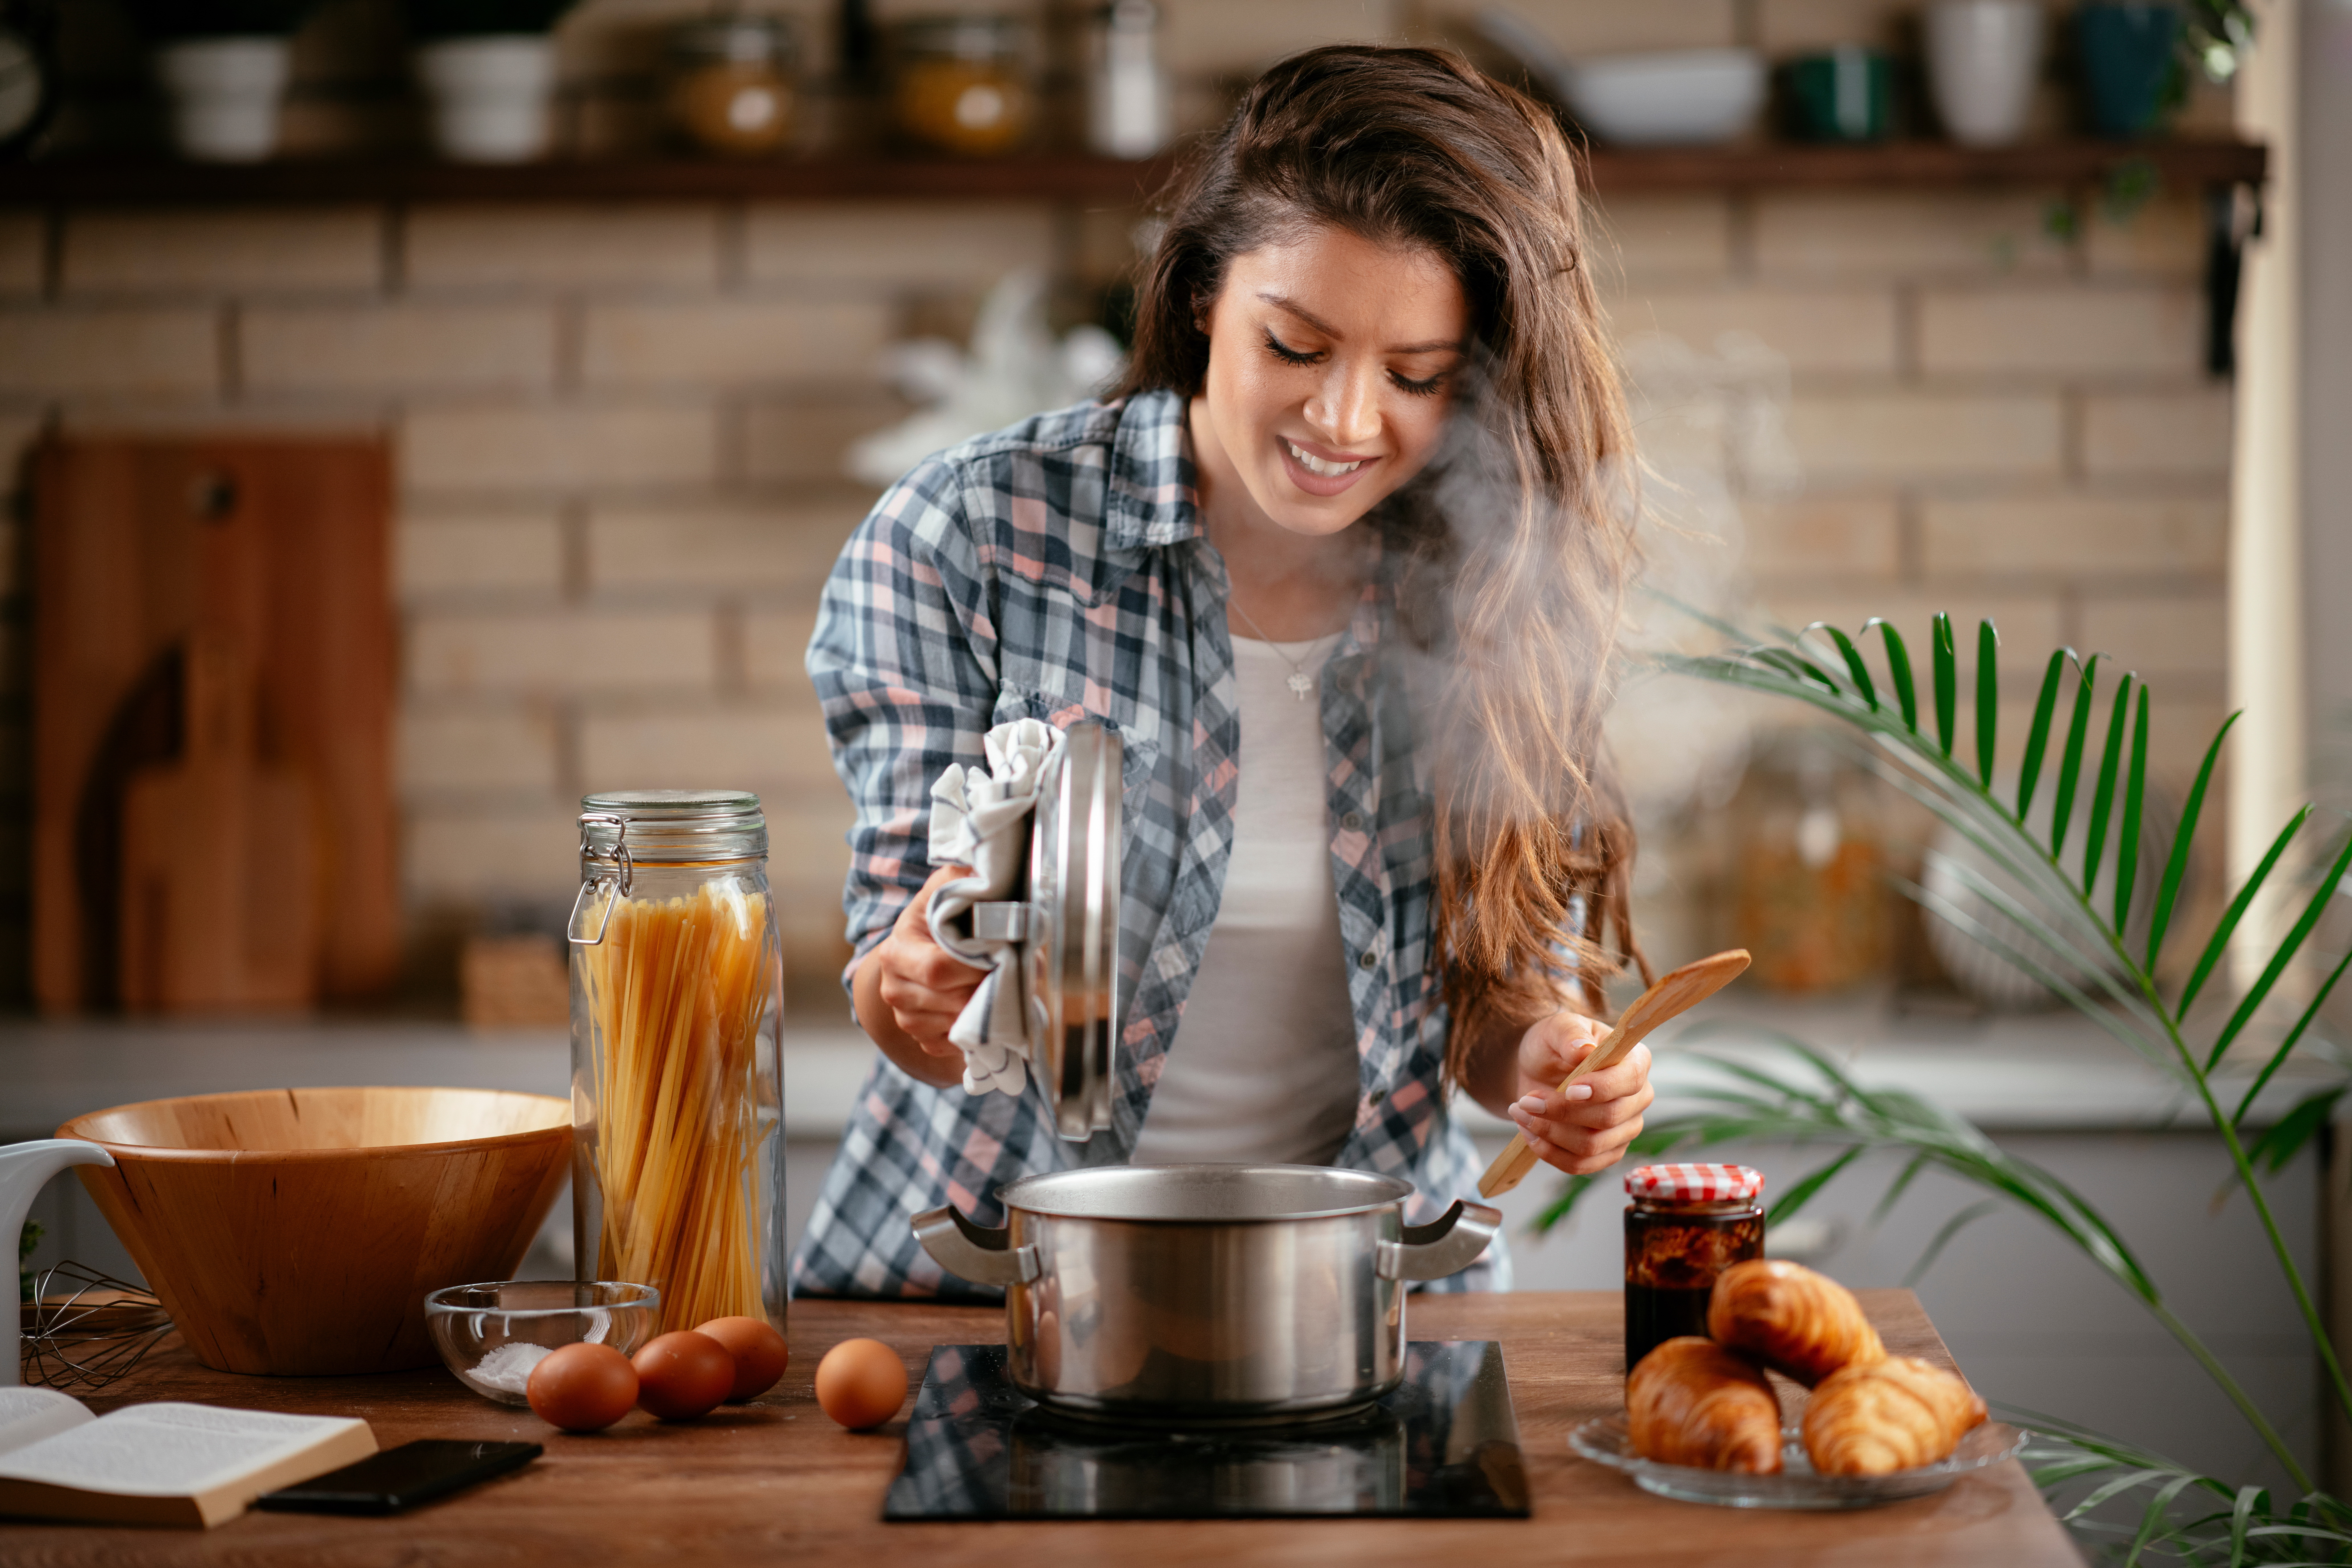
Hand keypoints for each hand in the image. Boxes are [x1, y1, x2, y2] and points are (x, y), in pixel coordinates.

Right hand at [862, 864, 986, 1060]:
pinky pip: (958, 1044)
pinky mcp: (924, 1039)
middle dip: (988, 987)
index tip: (1000, 952)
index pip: (938, 969)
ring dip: (988, 1009)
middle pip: (953, 1000)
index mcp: (897, 952)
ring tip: (1002, 984)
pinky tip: (984, 1005)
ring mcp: (907, 1018)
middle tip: (1010, 970)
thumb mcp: (947, 887)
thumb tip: (989, 874)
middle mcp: (894, 989)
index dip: (975, 965)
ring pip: (959, 1025)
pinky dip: (979, 1029)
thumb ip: (964, 877)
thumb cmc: (940, 915)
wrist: (919, 950)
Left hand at [1503, 1011, 1654, 1176]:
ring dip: (1549, 1133)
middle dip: (1560, 1113)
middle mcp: (1638, 1097)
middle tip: (1525, 1101)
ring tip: (1521, 1113)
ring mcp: (1626, 1128)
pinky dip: (1549, 1152)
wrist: (1538, 1069)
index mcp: (1635, 1061)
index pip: (1629, 1081)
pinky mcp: (1607, 1152)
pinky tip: (1529, 1133)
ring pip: (1592, 1146)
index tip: (1568, 1089)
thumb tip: (1583, 1050)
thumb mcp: (1556, 1028)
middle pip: (1608, 1118)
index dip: (1601, 1089)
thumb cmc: (1553, 1045)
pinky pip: (1581, 1165)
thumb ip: (1570, 1035)